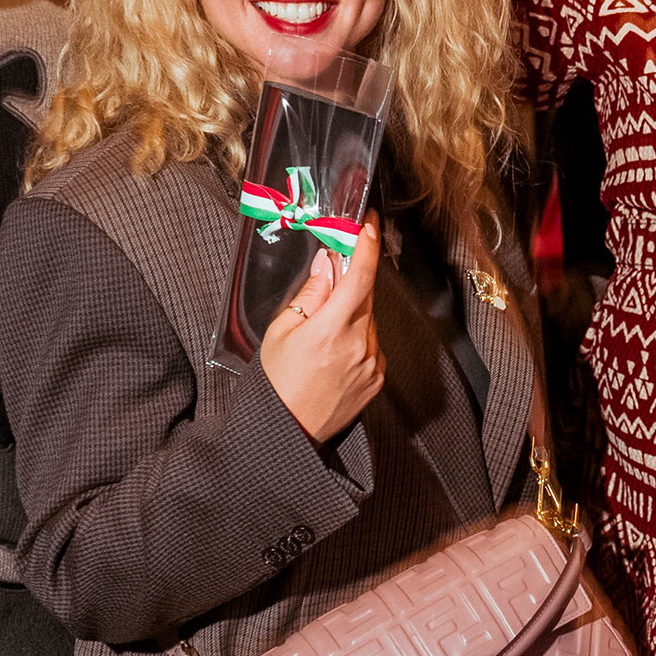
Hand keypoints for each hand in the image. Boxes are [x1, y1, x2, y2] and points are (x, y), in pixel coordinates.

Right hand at [260, 218, 385, 441]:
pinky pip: (372, 344)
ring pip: (369, 320)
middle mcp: (359, 346)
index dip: (367, 245)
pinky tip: (334, 355)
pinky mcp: (378, 378)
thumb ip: (310, 294)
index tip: (369, 224)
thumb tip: (328, 262)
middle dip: (351, 282)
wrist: (289, 432)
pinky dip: (357, 339)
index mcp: (331, 330)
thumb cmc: (277, 382)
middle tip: (330, 281)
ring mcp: (372, 363)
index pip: (360, 276)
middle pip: (366, 295)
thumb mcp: (281, 332)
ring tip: (322, 338)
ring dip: (352, 315)